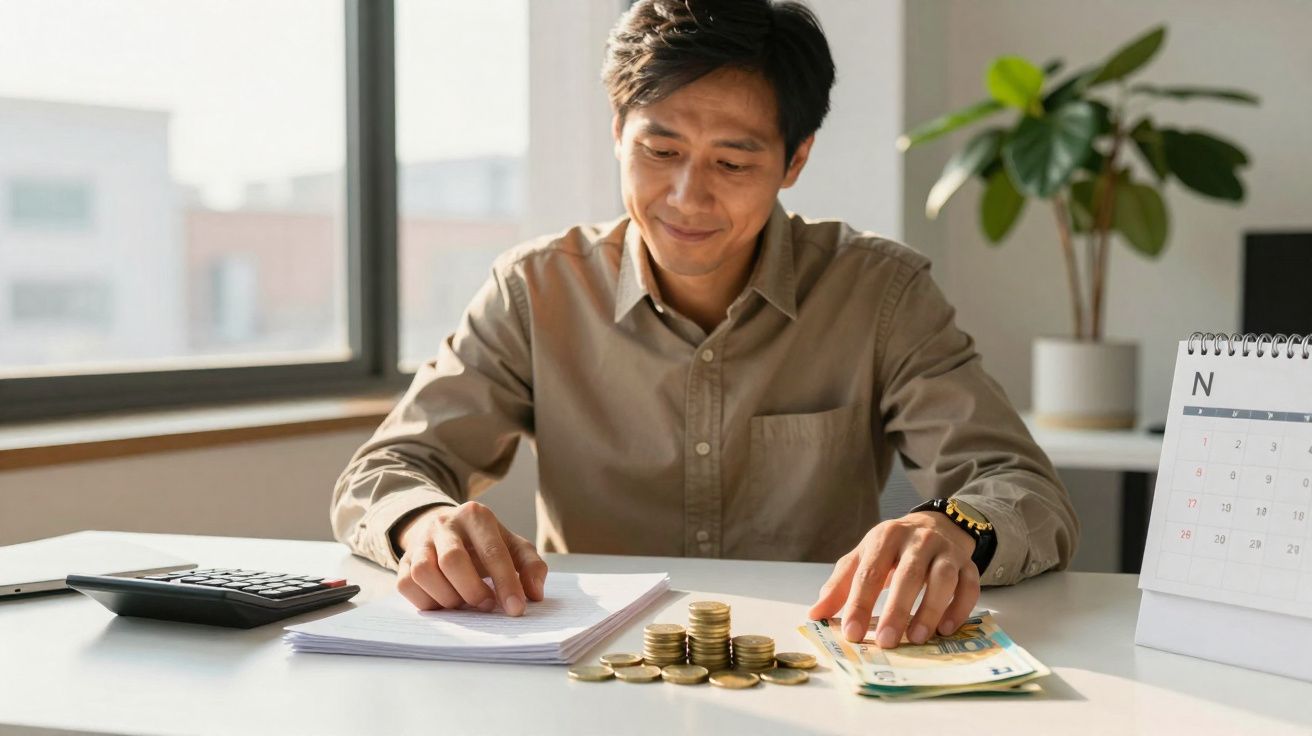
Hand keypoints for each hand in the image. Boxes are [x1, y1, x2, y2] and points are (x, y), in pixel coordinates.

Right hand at [393, 502, 547, 615]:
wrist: (447, 531)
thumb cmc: (485, 544)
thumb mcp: (513, 547)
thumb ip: (530, 566)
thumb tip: (534, 594)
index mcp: (476, 516)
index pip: (492, 551)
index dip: (506, 583)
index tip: (516, 609)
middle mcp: (444, 523)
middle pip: (452, 561)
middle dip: (472, 591)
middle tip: (486, 605)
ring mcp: (420, 541)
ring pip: (424, 572)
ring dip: (447, 597)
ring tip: (463, 603)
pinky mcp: (403, 560)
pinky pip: (406, 584)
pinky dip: (426, 601)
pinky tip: (444, 602)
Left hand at [807, 511, 979, 646]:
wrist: (934, 524)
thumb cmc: (892, 549)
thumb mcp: (862, 558)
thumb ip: (840, 585)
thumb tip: (815, 615)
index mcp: (885, 537)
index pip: (870, 572)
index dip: (859, 604)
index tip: (852, 634)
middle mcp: (917, 540)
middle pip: (908, 575)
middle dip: (896, 610)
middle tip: (885, 641)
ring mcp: (946, 550)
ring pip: (943, 579)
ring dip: (931, 610)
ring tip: (917, 639)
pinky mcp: (967, 563)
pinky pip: (969, 586)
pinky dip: (960, 608)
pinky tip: (947, 629)